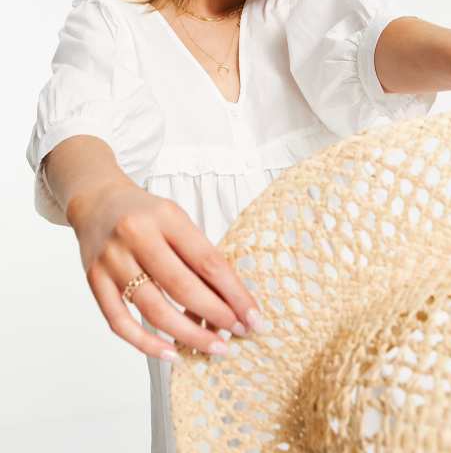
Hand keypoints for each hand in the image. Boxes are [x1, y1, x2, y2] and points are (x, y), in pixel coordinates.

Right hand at [68, 183, 262, 361]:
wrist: (97, 201)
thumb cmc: (145, 214)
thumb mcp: (176, 219)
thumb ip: (197, 254)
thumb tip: (230, 301)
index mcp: (166, 217)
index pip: (208, 261)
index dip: (234, 293)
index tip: (253, 316)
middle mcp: (137, 235)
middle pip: (182, 286)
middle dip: (216, 315)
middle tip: (239, 334)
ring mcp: (113, 260)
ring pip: (154, 309)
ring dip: (188, 335)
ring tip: (213, 347)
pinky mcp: (94, 280)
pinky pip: (120, 322)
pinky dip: (147, 343)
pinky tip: (171, 353)